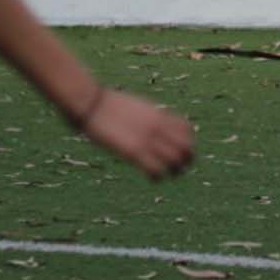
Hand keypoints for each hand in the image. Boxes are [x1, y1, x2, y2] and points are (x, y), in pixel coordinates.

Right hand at [80, 88, 196, 180]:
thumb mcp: (136, 107)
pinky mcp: (134, 151)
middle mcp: (158, 127)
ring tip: (165, 174)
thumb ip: (148, 116)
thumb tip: (151, 121)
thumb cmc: (108, 105)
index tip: (178, 150)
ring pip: (175, 161)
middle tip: (176, 167)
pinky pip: (156, 170)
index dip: (187, 142)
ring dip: (174, 171)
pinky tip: (151, 177)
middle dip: (186, 160)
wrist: (91, 102)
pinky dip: (157, 177)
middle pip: (187, 148)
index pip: (187, 130)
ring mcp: (147, 139)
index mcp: (159, 115)